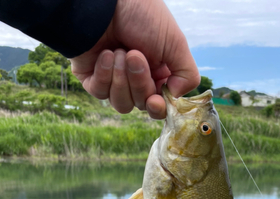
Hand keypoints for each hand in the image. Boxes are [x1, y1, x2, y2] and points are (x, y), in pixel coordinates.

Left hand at [70, 0, 199, 118]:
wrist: (105, 2)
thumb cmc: (142, 16)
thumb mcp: (176, 43)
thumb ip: (187, 75)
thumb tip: (176, 98)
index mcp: (158, 73)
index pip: (160, 105)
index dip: (157, 108)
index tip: (155, 101)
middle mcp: (137, 79)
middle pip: (141, 104)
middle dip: (138, 82)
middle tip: (134, 55)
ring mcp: (114, 80)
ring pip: (121, 104)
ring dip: (121, 79)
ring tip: (118, 51)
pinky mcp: (92, 78)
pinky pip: (100, 93)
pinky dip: (104, 74)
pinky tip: (105, 53)